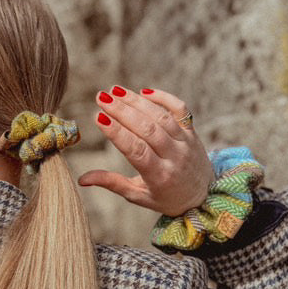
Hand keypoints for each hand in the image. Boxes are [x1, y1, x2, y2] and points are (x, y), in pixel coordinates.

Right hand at [78, 87, 214, 216]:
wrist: (205, 196)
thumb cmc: (166, 197)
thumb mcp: (139, 196)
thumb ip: (112, 184)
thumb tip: (82, 179)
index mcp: (159, 176)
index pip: (136, 151)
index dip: (117, 133)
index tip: (99, 118)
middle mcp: (175, 157)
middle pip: (148, 129)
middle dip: (122, 111)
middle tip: (101, 98)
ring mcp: (186, 142)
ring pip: (161, 117)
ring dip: (137, 101)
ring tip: (115, 91)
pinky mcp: (192, 131)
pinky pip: (180, 109)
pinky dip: (163, 97)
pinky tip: (143, 92)